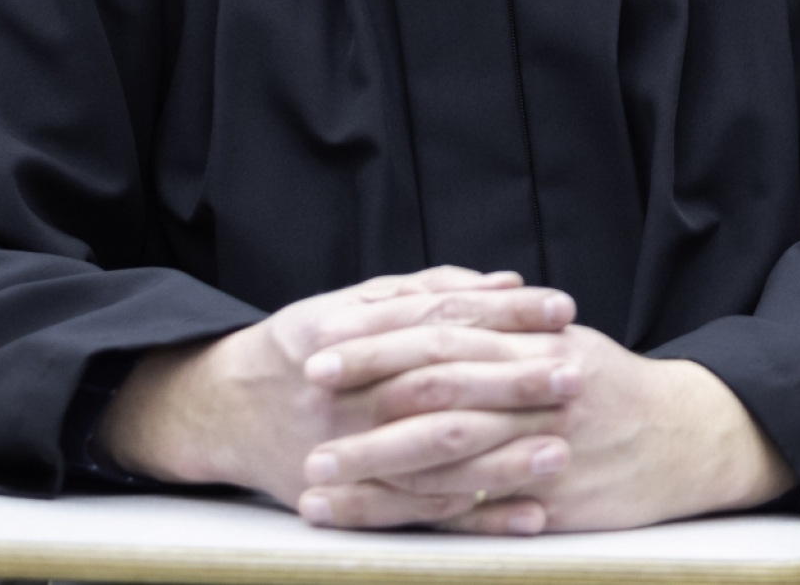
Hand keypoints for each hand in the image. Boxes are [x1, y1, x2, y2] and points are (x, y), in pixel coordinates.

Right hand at [95, 265, 577, 504]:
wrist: (223, 411)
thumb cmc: (301, 347)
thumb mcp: (352, 303)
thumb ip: (429, 291)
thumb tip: (507, 282)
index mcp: (358, 338)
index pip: (445, 321)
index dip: (506, 315)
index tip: (563, 309)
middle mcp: (355, 396)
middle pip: (446, 387)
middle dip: (513, 383)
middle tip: (576, 375)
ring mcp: (355, 453)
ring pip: (437, 459)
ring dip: (503, 459)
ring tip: (563, 452)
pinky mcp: (358, 499)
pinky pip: (424, 513)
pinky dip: (478, 516)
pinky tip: (528, 515)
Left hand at [297, 322, 794, 534]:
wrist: (691, 440)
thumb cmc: (614, 389)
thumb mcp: (564, 342)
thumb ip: (502, 329)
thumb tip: (435, 307)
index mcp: (537, 342)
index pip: (443, 337)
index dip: (379, 345)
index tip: (321, 353)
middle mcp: (538, 392)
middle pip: (438, 392)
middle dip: (365, 400)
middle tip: (306, 408)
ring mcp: (544, 449)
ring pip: (446, 457)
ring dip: (374, 469)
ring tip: (315, 479)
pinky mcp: (549, 503)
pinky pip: (473, 511)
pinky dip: (418, 515)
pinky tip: (373, 521)